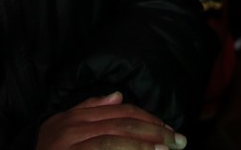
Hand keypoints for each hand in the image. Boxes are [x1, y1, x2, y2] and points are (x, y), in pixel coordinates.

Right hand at [36, 92, 186, 149]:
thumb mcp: (63, 126)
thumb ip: (89, 109)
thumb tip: (118, 96)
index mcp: (73, 118)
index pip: (119, 112)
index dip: (147, 118)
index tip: (168, 128)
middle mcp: (71, 130)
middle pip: (120, 125)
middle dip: (153, 132)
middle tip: (177, 141)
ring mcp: (70, 147)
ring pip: (112, 142)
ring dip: (143, 146)